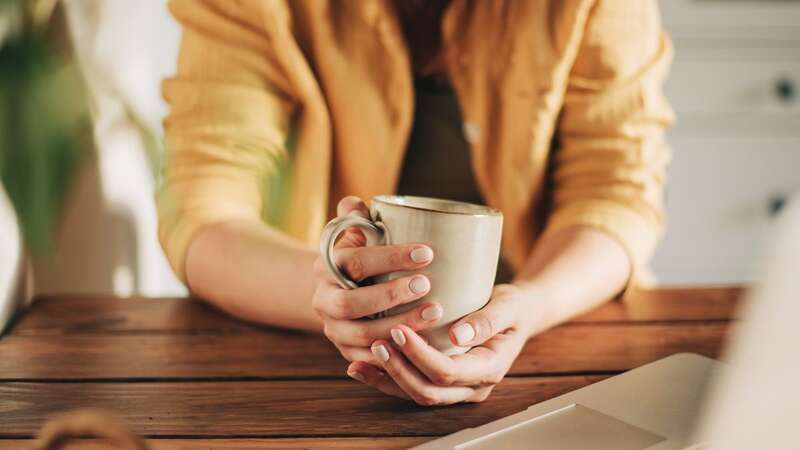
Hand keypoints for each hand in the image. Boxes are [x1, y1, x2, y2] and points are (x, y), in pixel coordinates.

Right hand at [312, 196, 443, 364]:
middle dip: (390, 295)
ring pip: (362, 334)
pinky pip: (368, 359)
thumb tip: (355, 204)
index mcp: (325, 266)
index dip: (390, 257)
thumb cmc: (362, 256)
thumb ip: (357, 218)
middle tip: (426, 285)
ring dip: (399, 325)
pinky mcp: (347, 352)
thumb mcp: (357, 235)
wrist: (342, 291)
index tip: (426, 252)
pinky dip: (394, 354)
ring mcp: (334, 329)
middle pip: (350, 302)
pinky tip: (421, 345)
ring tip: (434, 313)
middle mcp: (323, 300)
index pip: (354, 261)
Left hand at [346, 284, 536, 404]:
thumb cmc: (512, 307)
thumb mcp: (508, 305)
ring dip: (388, 378)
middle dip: (399, 369)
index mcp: (489, 369)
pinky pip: (411, 387)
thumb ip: (487, 320)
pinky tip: (362, 366)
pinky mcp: (441, 382)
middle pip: (428, 391)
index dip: (420, 355)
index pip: (448, 372)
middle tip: (378, 342)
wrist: (517, 315)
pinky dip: (385, 379)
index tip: (400, 330)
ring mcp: (456, 388)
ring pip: (416, 394)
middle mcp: (471, 386)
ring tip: (363, 356)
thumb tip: (458, 335)